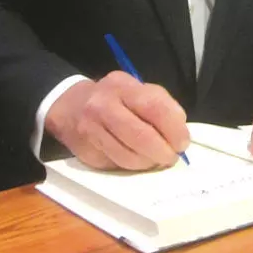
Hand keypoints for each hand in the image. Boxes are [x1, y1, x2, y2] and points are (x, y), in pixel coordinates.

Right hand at [44, 72, 189, 170]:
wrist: (70, 107)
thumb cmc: (115, 99)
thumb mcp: (135, 90)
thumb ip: (159, 105)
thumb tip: (179, 133)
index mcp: (123, 86)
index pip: (154, 106)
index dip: (174, 128)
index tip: (183, 142)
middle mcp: (104, 105)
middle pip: (141, 135)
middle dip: (163, 151)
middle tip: (172, 157)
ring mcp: (92, 130)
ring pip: (128, 156)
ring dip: (148, 163)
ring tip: (155, 159)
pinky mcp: (87, 152)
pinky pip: (116, 164)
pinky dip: (132, 166)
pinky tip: (137, 160)